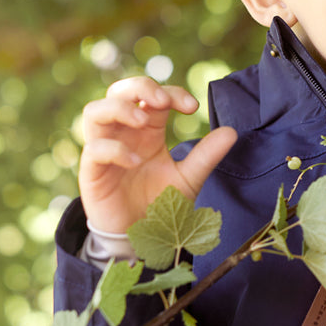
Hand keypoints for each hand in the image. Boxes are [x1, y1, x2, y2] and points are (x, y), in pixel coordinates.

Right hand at [77, 77, 237, 233]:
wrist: (142, 238)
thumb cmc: (161, 203)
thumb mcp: (189, 178)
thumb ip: (206, 155)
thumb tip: (232, 131)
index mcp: (147, 130)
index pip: (153, 95)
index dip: (172, 92)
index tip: (193, 108)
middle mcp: (124, 134)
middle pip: (119, 90)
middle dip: (140, 87)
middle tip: (163, 102)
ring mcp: (105, 150)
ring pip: (94, 111)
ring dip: (120, 109)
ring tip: (144, 122)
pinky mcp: (93, 172)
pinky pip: (94, 150)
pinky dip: (114, 149)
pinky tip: (135, 161)